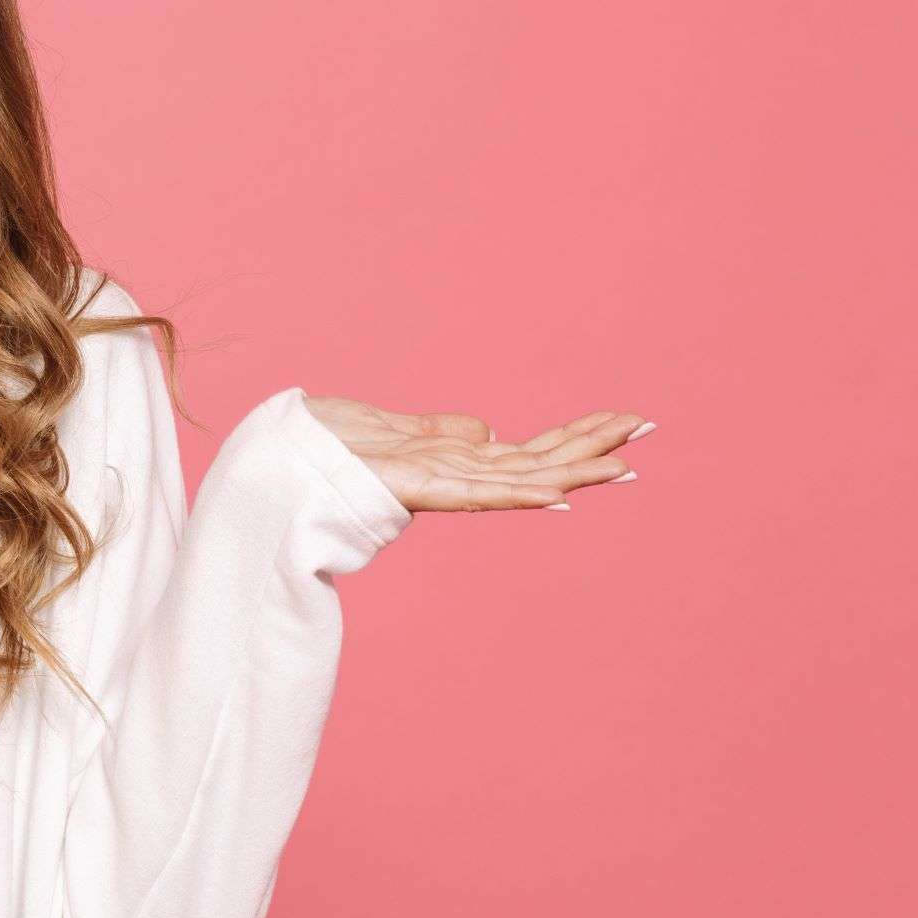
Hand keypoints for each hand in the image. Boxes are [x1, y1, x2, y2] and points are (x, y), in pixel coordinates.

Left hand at [301, 394, 652, 512]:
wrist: (268, 466)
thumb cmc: (319, 446)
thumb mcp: (389, 424)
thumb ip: (442, 432)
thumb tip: (490, 433)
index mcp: (449, 459)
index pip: (524, 449)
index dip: (573, 437)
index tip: (622, 424)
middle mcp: (451, 475)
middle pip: (534, 459)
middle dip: (590, 444)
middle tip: (649, 427)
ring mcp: (434, 485)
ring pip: (516, 476)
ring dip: (571, 469)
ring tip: (624, 463)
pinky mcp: (410, 489)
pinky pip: (474, 493)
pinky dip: (517, 493)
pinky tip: (558, 494)